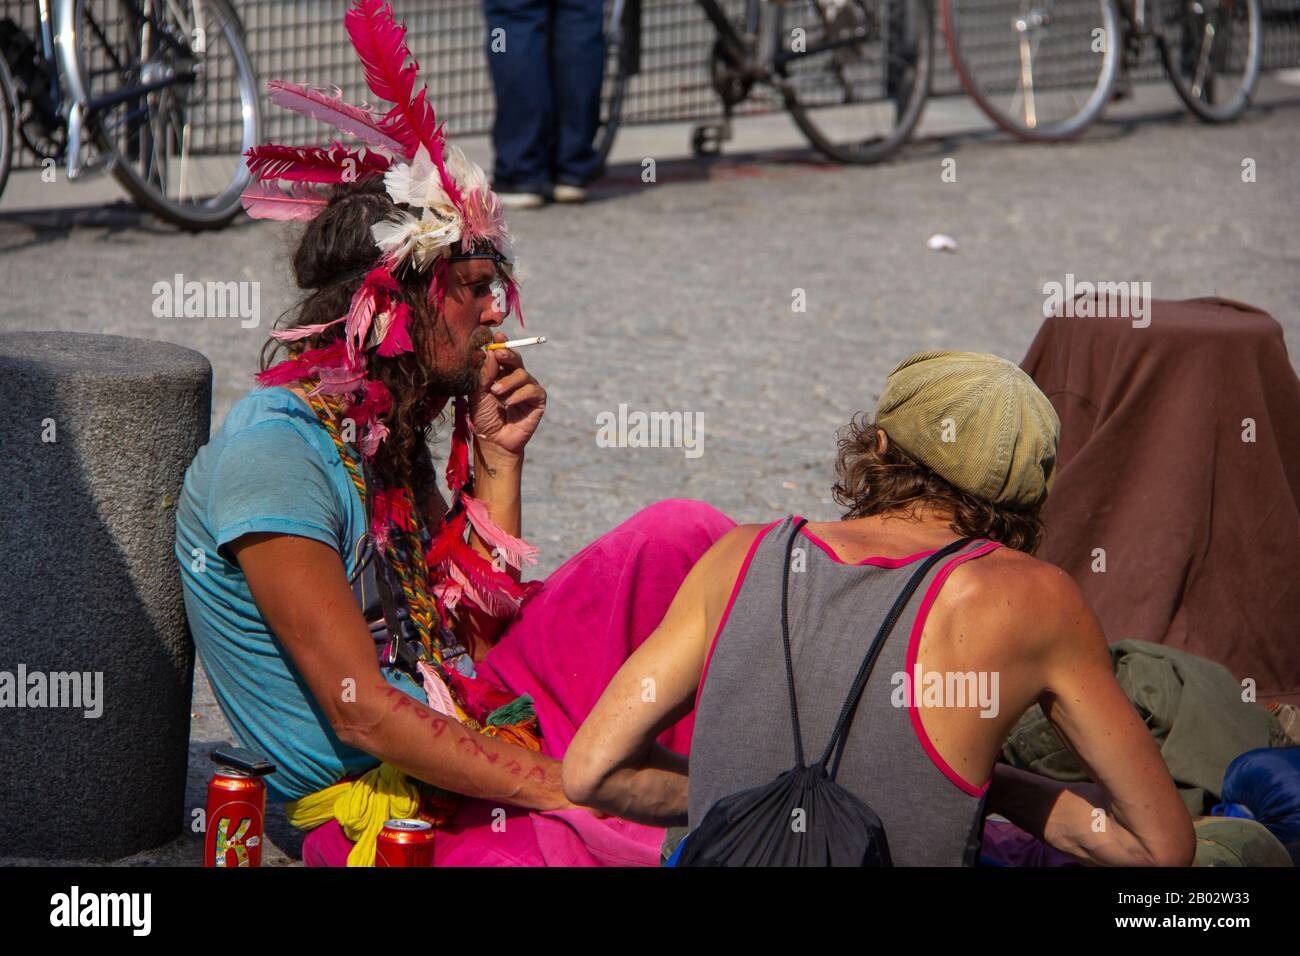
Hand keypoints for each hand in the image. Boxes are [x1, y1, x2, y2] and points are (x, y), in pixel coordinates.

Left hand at [467, 332, 545, 457]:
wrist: (492, 440)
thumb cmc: (483, 416)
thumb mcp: (479, 392)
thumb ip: (485, 373)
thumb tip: (492, 351)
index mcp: (500, 373)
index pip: (503, 354)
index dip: (502, 343)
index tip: (496, 335)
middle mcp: (515, 378)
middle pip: (516, 359)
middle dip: (508, 354)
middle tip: (499, 353)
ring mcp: (528, 388)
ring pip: (522, 374)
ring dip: (508, 382)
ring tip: (496, 393)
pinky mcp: (537, 400)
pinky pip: (532, 390)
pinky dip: (519, 395)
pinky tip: (509, 403)